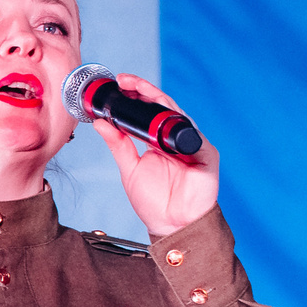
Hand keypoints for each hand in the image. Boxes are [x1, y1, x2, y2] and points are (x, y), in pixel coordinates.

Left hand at [87, 73, 217, 239]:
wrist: (171, 225)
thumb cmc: (154, 200)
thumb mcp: (130, 168)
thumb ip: (118, 144)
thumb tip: (100, 122)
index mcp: (157, 140)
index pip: (148, 111)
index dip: (136, 95)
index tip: (118, 83)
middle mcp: (176, 139)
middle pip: (163, 107)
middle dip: (145, 91)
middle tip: (126, 81)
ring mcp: (192, 145)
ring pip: (178, 115)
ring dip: (159, 101)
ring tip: (140, 89)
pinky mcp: (207, 154)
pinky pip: (193, 135)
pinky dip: (179, 125)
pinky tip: (165, 116)